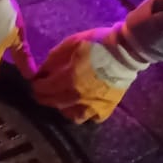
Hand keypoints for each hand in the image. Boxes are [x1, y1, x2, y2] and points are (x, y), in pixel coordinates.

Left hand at [33, 27, 150, 122]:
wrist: (126, 51)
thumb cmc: (97, 44)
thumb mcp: (70, 44)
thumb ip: (53, 59)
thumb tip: (41, 72)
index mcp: (67, 80)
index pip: (43, 90)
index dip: (36, 85)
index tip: (36, 82)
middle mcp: (77, 97)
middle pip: (53, 103)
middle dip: (45, 97)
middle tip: (44, 91)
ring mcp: (92, 106)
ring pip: (70, 116)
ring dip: (63, 108)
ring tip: (63, 99)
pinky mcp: (106, 109)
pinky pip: (90, 118)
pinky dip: (84, 113)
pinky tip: (82, 105)